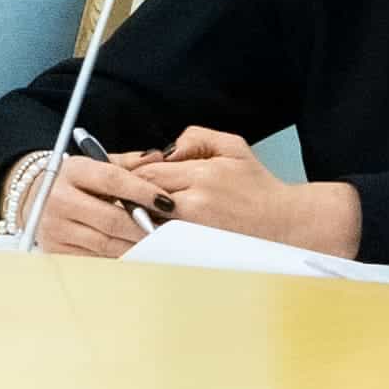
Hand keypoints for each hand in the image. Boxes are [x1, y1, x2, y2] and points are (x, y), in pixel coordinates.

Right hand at [7, 151, 161, 255]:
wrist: (32, 197)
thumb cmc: (74, 181)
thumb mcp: (96, 164)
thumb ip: (128, 163)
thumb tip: (159, 157)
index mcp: (72, 171)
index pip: (112, 180)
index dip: (142, 191)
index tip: (166, 201)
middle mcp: (59, 199)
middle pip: (111, 218)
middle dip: (144, 226)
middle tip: (167, 230)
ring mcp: (55, 228)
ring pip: (105, 243)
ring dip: (134, 245)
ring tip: (156, 243)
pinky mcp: (55, 249)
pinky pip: (94, 258)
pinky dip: (117, 257)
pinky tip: (133, 253)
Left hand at [112, 127, 359, 256]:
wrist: (286, 225)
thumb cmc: (260, 187)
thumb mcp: (233, 147)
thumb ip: (196, 138)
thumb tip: (165, 148)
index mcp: (202, 174)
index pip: (148, 169)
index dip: (126, 169)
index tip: (110, 168)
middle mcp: (195, 204)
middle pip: (142, 194)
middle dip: (122, 191)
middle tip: (102, 190)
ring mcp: (193, 231)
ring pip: (145, 221)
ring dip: (128, 215)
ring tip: (112, 211)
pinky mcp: (194, 250)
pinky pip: (158, 242)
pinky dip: (142, 237)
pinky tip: (132, 233)